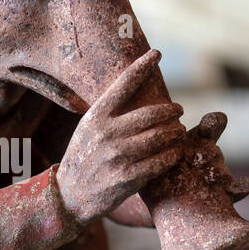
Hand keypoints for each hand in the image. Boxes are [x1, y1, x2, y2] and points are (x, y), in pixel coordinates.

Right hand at [56, 50, 184, 224]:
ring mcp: (117, 157)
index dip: (141, 66)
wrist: (69, 196)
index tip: (156, 53)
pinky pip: (160, 162)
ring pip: (159, 137)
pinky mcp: (127, 178)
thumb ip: (108, 113)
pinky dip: (172, 155)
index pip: (122, 84)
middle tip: (178, 110)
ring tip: (179, 130)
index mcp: (95, 117)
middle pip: (151, 114)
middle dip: (171, 111)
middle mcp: (106, 134)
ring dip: (175, 132)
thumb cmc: (83, 158)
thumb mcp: (87, 129)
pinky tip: (176, 152)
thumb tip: (131, 89)